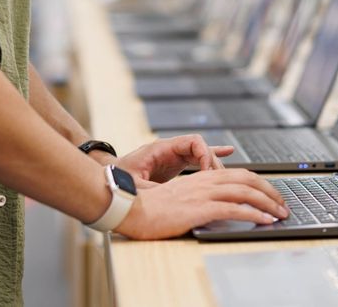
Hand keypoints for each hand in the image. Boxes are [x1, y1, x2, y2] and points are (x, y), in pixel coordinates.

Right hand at [114, 169, 289, 239]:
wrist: (131, 208)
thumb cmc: (150, 208)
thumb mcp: (180, 198)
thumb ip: (198, 198)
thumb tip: (215, 208)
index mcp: (201, 178)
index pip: (238, 174)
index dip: (259, 183)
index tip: (271, 195)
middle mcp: (205, 181)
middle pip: (247, 179)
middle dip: (270, 191)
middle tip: (283, 204)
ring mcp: (203, 194)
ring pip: (244, 191)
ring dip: (268, 202)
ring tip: (281, 213)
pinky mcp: (199, 209)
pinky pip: (233, 208)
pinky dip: (253, 213)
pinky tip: (264, 220)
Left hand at [115, 135, 234, 183]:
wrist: (110, 176)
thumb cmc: (119, 178)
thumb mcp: (135, 185)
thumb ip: (152, 189)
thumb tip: (166, 197)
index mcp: (162, 148)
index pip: (194, 141)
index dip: (206, 154)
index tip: (209, 172)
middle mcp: (171, 149)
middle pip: (202, 148)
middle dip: (214, 162)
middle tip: (220, 180)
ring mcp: (174, 155)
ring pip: (202, 154)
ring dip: (214, 164)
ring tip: (226, 177)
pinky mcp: (176, 163)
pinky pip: (197, 157)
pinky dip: (211, 156)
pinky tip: (227, 152)